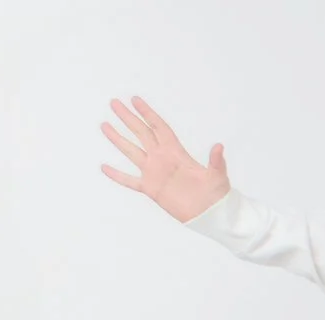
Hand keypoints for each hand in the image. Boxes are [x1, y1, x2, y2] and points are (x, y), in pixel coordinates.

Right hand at [99, 96, 230, 222]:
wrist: (211, 214)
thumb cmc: (217, 194)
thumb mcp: (218, 175)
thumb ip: (216, 161)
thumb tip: (219, 146)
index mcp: (176, 152)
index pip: (158, 127)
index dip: (147, 113)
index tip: (135, 100)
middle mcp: (162, 159)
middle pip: (141, 133)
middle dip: (128, 118)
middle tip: (114, 103)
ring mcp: (155, 173)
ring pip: (131, 152)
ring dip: (118, 139)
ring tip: (104, 126)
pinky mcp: (151, 189)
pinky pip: (130, 181)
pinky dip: (117, 175)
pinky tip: (104, 167)